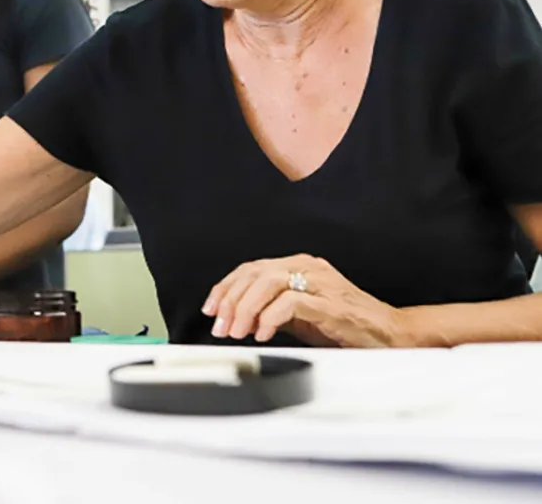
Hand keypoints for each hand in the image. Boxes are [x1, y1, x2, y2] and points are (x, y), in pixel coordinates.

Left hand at [202, 254, 410, 347]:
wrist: (391, 335)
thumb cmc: (346, 326)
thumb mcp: (299, 315)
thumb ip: (271, 309)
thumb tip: (235, 317)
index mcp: (299, 266)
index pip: (251, 268)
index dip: (226, 287)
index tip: (211, 309)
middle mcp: (308, 267)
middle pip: (255, 273)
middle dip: (230, 300)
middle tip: (219, 325)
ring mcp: (321, 283)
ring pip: (268, 283)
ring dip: (245, 309)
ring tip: (237, 332)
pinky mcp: (331, 303)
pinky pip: (291, 302)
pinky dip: (270, 317)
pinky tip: (262, 334)